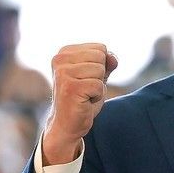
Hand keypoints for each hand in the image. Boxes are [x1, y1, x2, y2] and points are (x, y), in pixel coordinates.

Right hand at [42, 43, 117, 164]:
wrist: (67, 124)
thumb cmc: (82, 99)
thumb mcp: (95, 76)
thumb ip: (106, 63)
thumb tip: (113, 57)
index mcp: (64, 53)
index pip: (100, 48)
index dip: (100, 67)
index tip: (85, 79)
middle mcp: (60, 60)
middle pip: (100, 57)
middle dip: (99, 76)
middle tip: (86, 89)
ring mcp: (64, 73)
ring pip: (100, 71)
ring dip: (98, 87)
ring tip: (84, 95)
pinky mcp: (71, 87)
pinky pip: (99, 85)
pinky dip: (97, 96)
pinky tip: (84, 102)